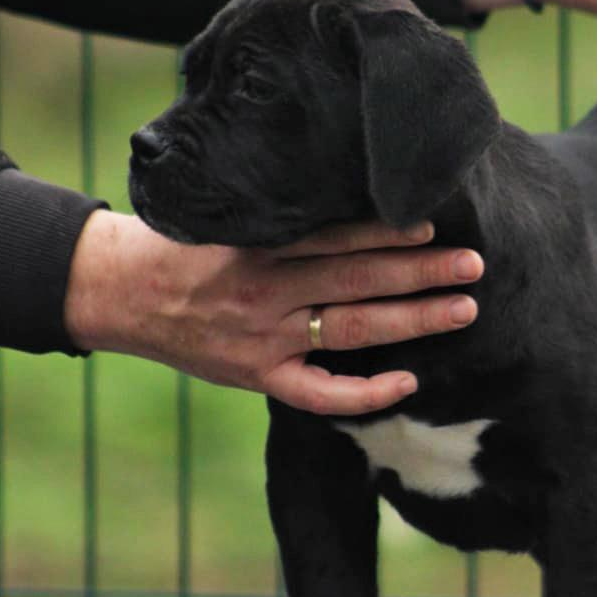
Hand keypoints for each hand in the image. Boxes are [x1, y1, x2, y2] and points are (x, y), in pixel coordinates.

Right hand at [64, 211, 482, 414]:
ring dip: (411, 320)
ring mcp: (264, 339)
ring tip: (463, 309)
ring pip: (351, 330)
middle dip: (421, 274)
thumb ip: (286, 220)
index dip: (387, 233)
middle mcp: (266, 292)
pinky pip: (318, 395)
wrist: (122, 292)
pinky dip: (363, 392)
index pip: (336, 238)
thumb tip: (361, 201)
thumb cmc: (186, 247)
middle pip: (357, 281)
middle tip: (474, 265)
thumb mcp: (229, 220)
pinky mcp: (258, 376)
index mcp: (260, 247)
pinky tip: (407, 382)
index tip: (433, 226)